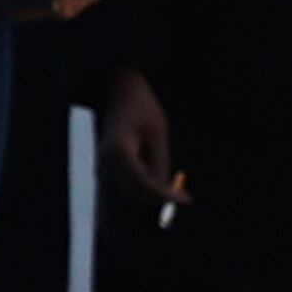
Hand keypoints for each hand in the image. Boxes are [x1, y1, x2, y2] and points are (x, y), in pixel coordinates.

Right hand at [99, 70, 186, 207]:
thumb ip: (160, 161)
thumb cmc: (142, 107)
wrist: (121, 91)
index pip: (143, 183)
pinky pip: (130, 180)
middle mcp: (107, 160)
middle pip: (135, 192)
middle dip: (159, 194)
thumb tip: (164, 188)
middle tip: (184, 193)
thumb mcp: (158, 132)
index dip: (165, 195)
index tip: (186, 200)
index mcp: (119, 150)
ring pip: (133, 188)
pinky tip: (154, 160)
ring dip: (153, 187)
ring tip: (163, 161)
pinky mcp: (109, 164)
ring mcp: (105, 163)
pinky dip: (146, 180)